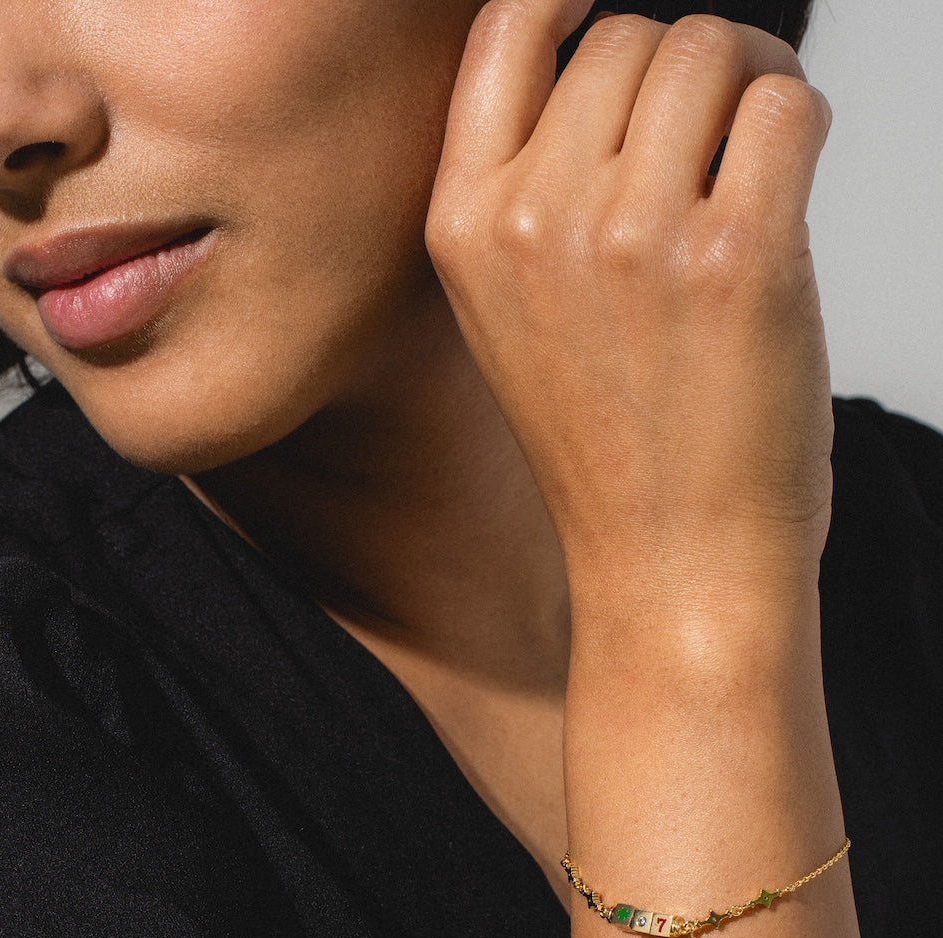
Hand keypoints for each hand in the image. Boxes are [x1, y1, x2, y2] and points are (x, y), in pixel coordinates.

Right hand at [427, 3, 833, 614]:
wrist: (666, 558)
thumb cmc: (605, 444)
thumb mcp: (513, 315)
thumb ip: (535, 191)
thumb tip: (622, 68)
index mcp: (463, 228)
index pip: (506, 30)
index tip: (605, 9)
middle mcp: (532, 219)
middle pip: (629, 34)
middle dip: (683, 72)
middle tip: (709, 143)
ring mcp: (629, 235)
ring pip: (711, 50)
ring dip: (748, 90)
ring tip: (748, 168)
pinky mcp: (735, 255)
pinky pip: (785, 103)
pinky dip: (799, 130)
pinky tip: (782, 198)